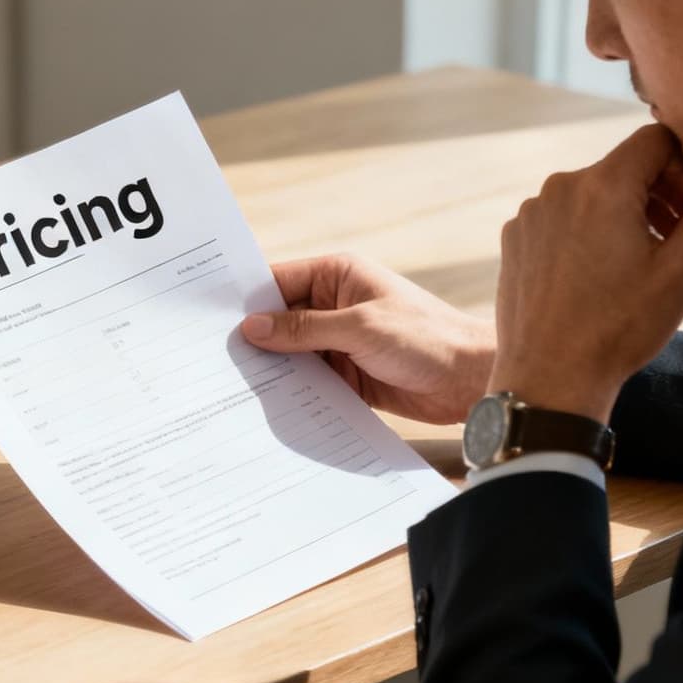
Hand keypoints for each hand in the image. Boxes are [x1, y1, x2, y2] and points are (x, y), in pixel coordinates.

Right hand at [239, 254, 493, 423]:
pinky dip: (293, 392)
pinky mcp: (347, 374)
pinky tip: (269, 407)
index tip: (209, 320)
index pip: (278, 281)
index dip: (246, 299)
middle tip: (214, 361)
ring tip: (233, 388)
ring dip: (272, 370)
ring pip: (292, 354)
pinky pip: (310, 381)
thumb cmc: (426, 338)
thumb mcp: (360, 327)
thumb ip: (305, 329)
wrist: (472, 380)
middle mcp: (335, 305)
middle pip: (280, 321)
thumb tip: (253, 327)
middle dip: (255, 340)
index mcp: (338, 276)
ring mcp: (340, 341)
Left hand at [490, 124, 682, 422]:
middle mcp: (559, 188)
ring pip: (596, 195)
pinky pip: (566, 219)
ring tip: (650, 264)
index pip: (659, 140)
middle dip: (668, 197)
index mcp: (602, 185)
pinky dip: (593, 234)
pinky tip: (606, 276)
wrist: (550, 379)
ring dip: (632, 217)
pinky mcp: (516, 239)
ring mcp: (532, 214)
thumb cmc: (619, 328)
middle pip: (628, 169)